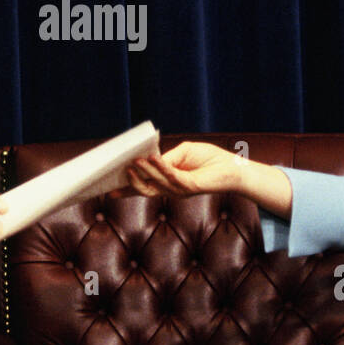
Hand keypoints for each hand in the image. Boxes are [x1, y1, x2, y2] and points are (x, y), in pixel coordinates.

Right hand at [124, 142, 244, 196]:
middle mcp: (172, 190)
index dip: (128, 189)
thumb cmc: (210, 159)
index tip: (110, 191)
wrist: (233, 168)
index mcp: (168, 184)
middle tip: (116, 177)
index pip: (145, 187)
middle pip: (146, 190)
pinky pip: (171, 175)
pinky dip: (159, 166)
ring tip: (132, 161)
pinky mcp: (190, 185)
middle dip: (130, 185)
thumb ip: (166, 157)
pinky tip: (151, 157)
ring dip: (143, 171)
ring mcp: (180, 190)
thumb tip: (150, 158)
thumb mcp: (183, 153)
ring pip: (156, 183)